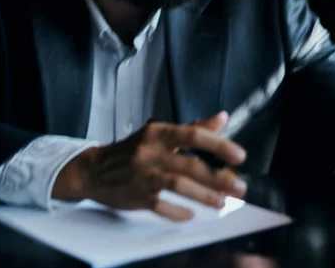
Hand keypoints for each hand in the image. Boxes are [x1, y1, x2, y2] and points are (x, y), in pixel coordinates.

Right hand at [53, 112, 247, 220]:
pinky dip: (177, 213)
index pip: (192, 135)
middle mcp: (150, 152)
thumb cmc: (132, 150)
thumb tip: (222, 118)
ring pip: (178, 186)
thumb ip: (193, 128)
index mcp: (158, 133)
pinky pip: (160, 206)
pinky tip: (190, 214)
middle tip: (239, 187)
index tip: (239, 155)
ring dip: (204, 196)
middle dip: (219, 178)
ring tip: (223, 203)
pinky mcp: (136, 196)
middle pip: (190, 165)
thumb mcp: (159, 134)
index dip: (218, 145)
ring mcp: (143, 175)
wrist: (94, 169)